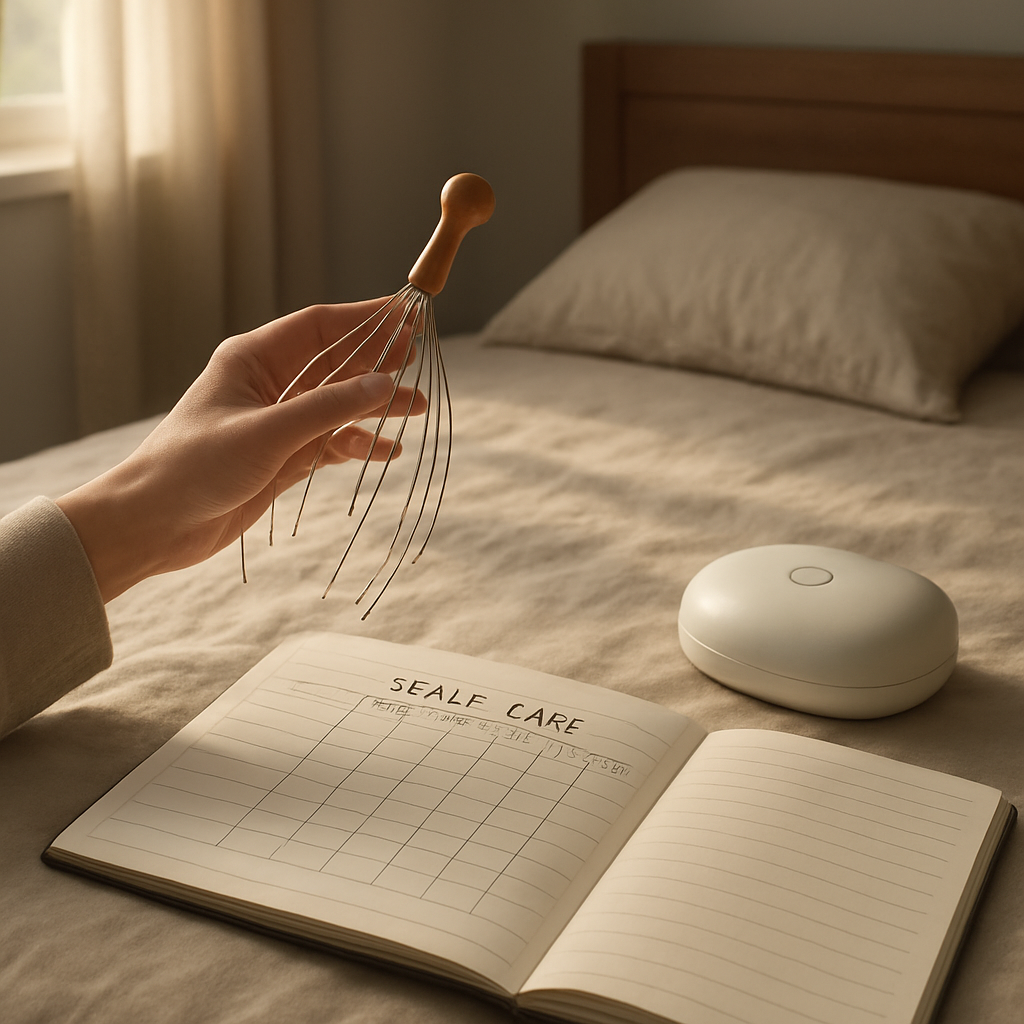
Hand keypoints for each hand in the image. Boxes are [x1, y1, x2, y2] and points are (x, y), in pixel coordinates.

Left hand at [57, 300, 425, 601]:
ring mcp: (276, 423)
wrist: (154, 524)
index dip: (365, 319)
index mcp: (252, 359)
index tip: (407, 316)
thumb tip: (385, 385)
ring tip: (418, 407)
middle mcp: (267, 385)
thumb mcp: (266, 432)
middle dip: (377, 360)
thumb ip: (328, 409)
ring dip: (375, 406)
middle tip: (420, 356)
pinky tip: (387, 450)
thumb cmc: (194, 467)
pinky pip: (331, 442)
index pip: (319, 326)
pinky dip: (359, 444)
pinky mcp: (282, 458)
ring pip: (338, 405)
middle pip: (334, 363)